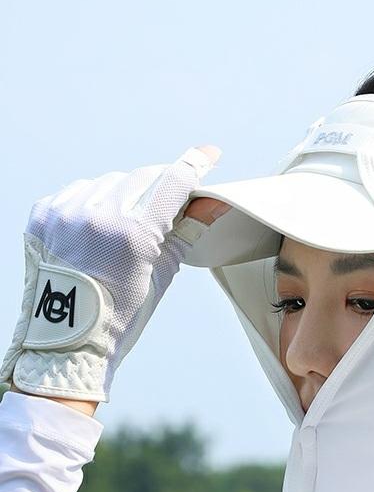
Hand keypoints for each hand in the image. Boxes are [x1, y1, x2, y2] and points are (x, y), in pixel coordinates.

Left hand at [0, 146, 224, 403]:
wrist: (67, 340)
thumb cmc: (121, 314)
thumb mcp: (161, 274)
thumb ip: (187, 231)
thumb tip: (213, 202)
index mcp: (132, 235)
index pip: (171, 184)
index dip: (194, 165)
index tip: (208, 152)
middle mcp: (97, 216)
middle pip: (141, 177)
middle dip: (159, 186)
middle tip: (166, 204)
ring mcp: (65, 213)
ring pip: (109, 182)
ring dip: (124, 194)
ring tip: (125, 226)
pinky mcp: (43, 215)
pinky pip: (77, 191)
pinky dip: (92, 202)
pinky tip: (97, 226)